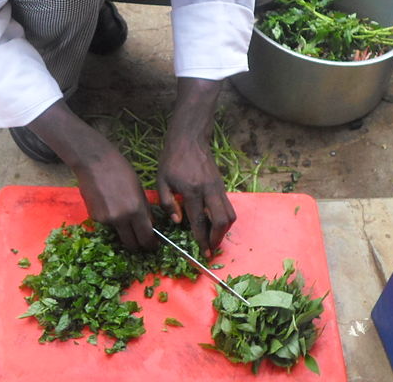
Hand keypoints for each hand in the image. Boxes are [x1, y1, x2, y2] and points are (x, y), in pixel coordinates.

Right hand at [27, 100, 155, 250]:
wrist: (94, 162)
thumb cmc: (120, 170)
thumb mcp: (139, 189)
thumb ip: (144, 209)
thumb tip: (149, 225)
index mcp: (137, 210)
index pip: (146, 237)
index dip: (151, 244)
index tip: (152, 245)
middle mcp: (122, 218)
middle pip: (132, 244)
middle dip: (138, 245)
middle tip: (141, 241)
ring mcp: (107, 220)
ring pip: (118, 234)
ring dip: (123, 231)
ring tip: (122, 214)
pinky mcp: (95, 217)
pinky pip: (107, 224)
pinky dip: (110, 220)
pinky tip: (108, 204)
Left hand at [156, 78, 235, 255]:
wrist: (189, 139)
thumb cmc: (172, 160)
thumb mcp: (162, 181)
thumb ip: (168, 203)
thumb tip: (178, 222)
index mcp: (191, 191)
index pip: (200, 221)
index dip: (202, 239)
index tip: (202, 252)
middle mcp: (208, 190)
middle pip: (222, 221)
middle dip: (217, 239)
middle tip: (210, 248)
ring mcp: (218, 187)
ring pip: (230, 215)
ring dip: (224, 230)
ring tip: (214, 238)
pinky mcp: (222, 185)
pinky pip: (229, 207)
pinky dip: (225, 219)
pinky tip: (215, 224)